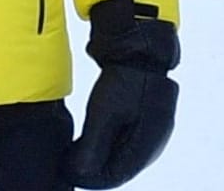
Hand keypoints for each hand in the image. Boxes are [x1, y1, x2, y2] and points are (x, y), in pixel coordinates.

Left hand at [64, 0, 179, 188]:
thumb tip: (79, 176)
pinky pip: (128, 138)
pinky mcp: (148, 115)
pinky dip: (110, 142)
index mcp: (147, 144)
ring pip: (124, 152)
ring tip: (77, 152)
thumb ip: (92, 149)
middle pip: (122, 166)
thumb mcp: (103, 115)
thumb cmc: (124, 80)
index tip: (68, 173)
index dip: (91, 178)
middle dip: (96, 168)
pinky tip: (94, 138)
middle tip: (68, 164)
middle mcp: (154, 140)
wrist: (140, 45)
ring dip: (102, 155)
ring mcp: (154, 127)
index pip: (117, 174)